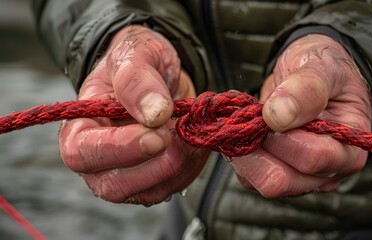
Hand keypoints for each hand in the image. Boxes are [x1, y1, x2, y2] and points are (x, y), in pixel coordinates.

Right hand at [59, 25, 209, 205]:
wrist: (160, 73)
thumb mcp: (134, 53)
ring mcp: (126, 174)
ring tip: (188, 128)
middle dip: (155, 163)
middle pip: (114, 185)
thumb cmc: (137, 62)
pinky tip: (192, 139)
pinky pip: (173, 186)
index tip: (157, 135)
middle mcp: (98, 159)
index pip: (83, 153)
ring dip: (179, 163)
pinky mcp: (154, 180)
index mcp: (80, 126)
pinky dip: (190, 165)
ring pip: (149, 192)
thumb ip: (137, 77)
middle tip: (177, 131)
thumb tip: (155, 113)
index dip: (119, 149)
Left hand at [230, 34, 371, 197]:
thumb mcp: (324, 65)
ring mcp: (299, 177)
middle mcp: (325, 172)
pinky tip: (246, 126)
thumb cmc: (326, 69)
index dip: (284, 136)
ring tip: (250, 117)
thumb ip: (307, 86)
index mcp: (348, 150)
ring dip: (246, 149)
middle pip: (281, 180)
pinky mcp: (274, 172)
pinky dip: (239, 150)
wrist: (311, 72)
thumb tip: (278, 114)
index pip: (313, 159)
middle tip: (254, 115)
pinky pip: (247, 175)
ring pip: (259, 181)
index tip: (271, 109)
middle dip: (259, 147)